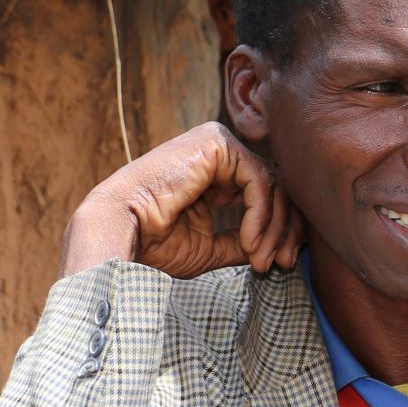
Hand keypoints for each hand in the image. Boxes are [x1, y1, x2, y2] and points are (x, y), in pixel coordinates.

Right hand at [60, 123, 301, 278]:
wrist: (122, 233)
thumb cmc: (155, 243)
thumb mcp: (211, 247)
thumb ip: (243, 242)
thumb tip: (276, 249)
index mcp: (215, 176)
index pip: (265, 197)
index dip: (280, 231)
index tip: (282, 263)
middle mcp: (218, 155)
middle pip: (275, 188)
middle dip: (285, 230)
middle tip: (285, 262)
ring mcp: (217, 144)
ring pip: (272, 184)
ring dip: (274, 228)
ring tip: (261, 259)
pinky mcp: (216, 143)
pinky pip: (259, 180)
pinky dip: (261, 214)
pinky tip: (250, 241)